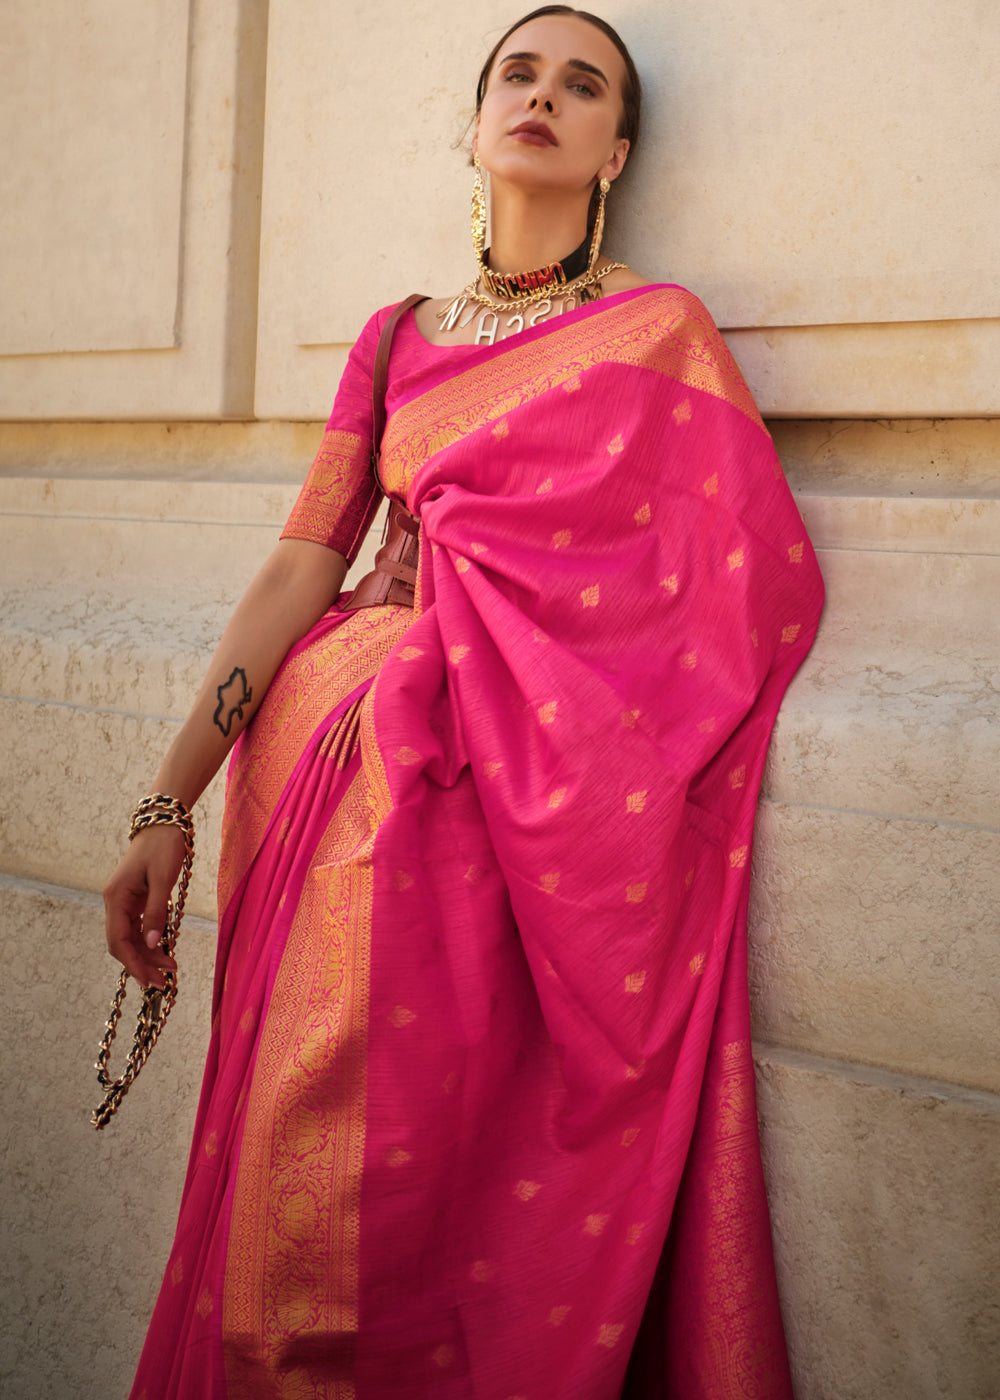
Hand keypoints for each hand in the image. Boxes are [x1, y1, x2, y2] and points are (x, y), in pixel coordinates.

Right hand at [103, 825, 186, 988]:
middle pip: (123, 943)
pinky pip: (138, 927)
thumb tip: (151, 945)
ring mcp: (124, 901)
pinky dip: (151, 940)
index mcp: (116, 898)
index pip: (118, 940)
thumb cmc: (163, 847)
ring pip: (132, 937)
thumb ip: (156, 913)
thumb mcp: (163, 880)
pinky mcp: (135, 900)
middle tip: (164, 982)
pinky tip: (165, 950)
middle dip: (142, 964)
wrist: (164, 823)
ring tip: (171, 968)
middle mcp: (115, 902)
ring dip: (148, 954)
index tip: (148, 980)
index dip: (132, 963)